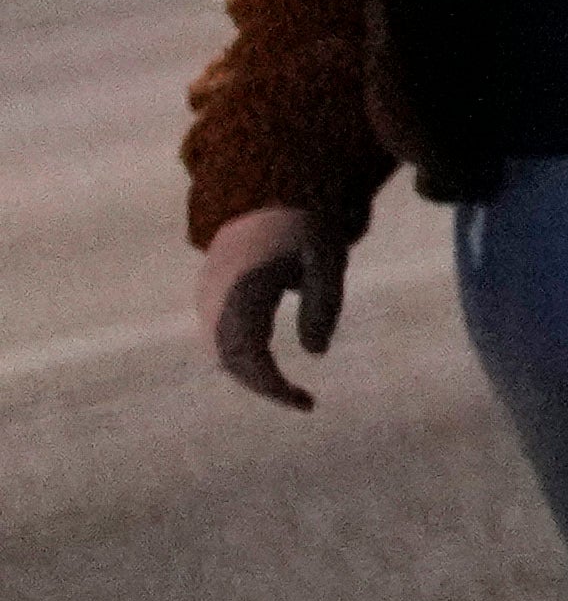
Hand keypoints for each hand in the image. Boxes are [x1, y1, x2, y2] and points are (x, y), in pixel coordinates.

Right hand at [193, 205, 337, 412]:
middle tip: (305, 401)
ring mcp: (207, 298)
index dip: (272, 385)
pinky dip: (243, 361)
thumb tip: (316, 353)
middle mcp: (216, 298)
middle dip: (264, 387)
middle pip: (230, 361)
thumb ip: (324, 303)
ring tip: (293, 392)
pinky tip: (273, 372)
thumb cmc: (302, 229)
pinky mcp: (208, 299)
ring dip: (253, 376)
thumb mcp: (327, 258)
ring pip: (221, 354)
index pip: (248, 353)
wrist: (264, 198)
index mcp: (244, 288)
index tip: (304, 402)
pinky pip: (219, 340)